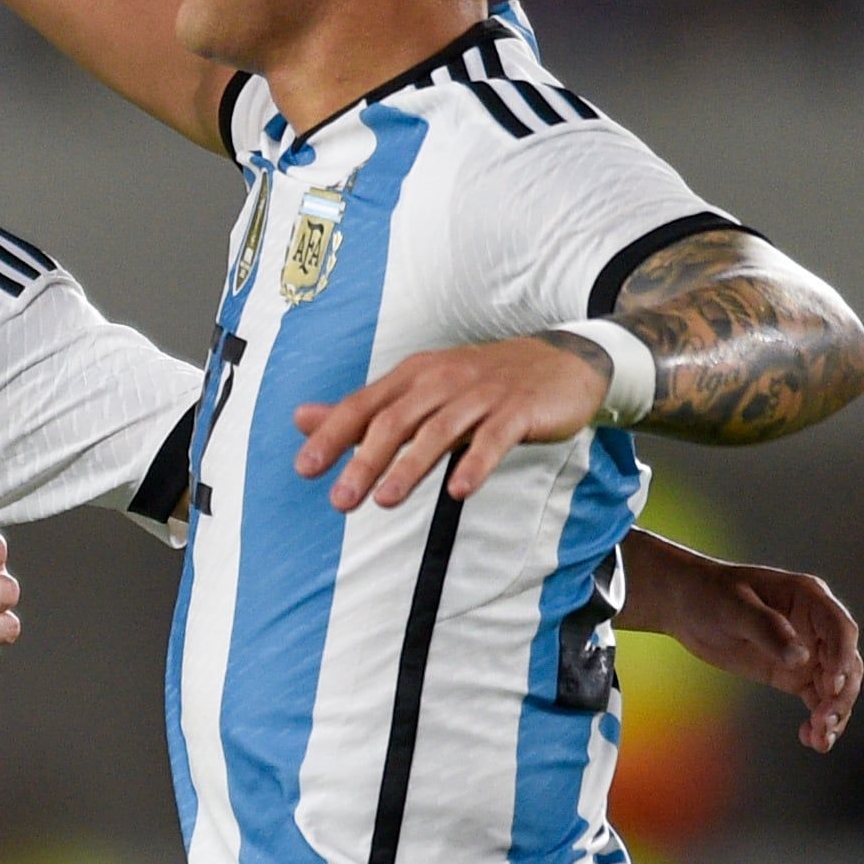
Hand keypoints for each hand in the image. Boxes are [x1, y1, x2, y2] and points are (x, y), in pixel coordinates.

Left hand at [290, 334, 605, 509]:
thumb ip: (363, 410)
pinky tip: (458, 491)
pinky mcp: (518, 411)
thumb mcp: (418, 390)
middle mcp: (442, 380)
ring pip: (438, 431)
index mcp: (413, 375)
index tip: (305, 469)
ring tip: (385, 501)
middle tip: (341, 500)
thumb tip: (301, 419)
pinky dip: (475, 464)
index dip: (331, 436)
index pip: (363, 406)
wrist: (562, 363)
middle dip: (364, 461)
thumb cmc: (480, 383)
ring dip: (410, 467)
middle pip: (395, 421)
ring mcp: (482, 395)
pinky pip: (493, 439)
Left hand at [624, 542, 862, 752]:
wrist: (685, 605)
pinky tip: (813, 740)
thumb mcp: (732, 607)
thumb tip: (801, 659)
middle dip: (841, 693)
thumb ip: (767, 629)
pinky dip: (819, 720)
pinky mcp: (793, 674)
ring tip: (820, 740)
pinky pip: (816, 698)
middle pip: (845, 663)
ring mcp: (808, 652)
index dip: (842, 656)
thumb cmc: (709, 594)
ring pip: (836, 686)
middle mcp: (817, 627)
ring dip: (834, 713)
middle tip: (824, 719)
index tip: (834, 683)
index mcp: (809, 598)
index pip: (840, 629)